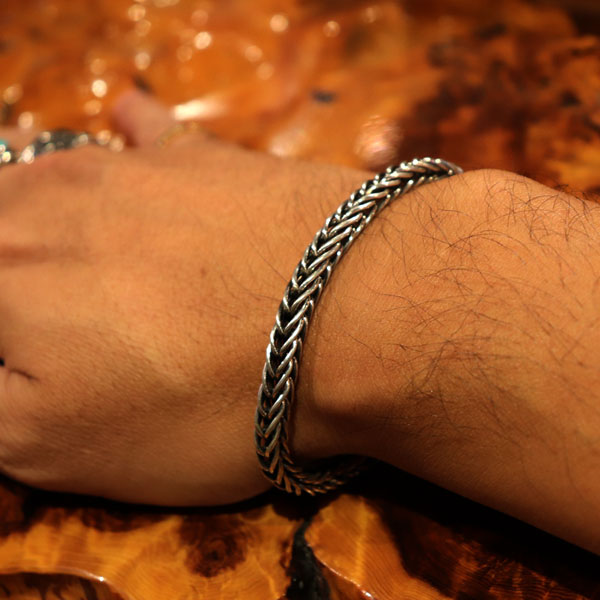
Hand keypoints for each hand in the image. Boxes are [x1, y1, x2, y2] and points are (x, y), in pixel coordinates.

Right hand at [0, 91, 367, 504]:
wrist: (344, 316)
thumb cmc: (197, 395)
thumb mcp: (53, 444)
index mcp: (1, 268)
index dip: (15, 332)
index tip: (35, 352)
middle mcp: (48, 199)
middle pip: (5, 216)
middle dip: (15, 259)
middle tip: (41, 304)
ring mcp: (131, 168)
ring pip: (54, 169)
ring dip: (42, 197)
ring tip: (44, 218)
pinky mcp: (204, 158)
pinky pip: (147, 134)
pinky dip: (131, 135)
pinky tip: (125, 126)